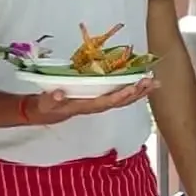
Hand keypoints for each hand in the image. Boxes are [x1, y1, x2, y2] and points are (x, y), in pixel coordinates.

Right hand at [21, 77, 154, 124]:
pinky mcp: (97, 98)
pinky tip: (140, 83)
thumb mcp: (44, 104)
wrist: (41, 112)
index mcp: (85, 106)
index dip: (121, 95)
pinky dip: (130, 89)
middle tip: (153, 83)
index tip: (134, 87)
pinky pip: (117, 94)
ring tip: (154, 83)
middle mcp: (95, 106)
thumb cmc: (44, 107)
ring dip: (138, 91)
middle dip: (137, 93)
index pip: (106, 102)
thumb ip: (52, 99)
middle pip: (120, 101)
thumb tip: (61, 93)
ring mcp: (97, 103)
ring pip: (122, 98)